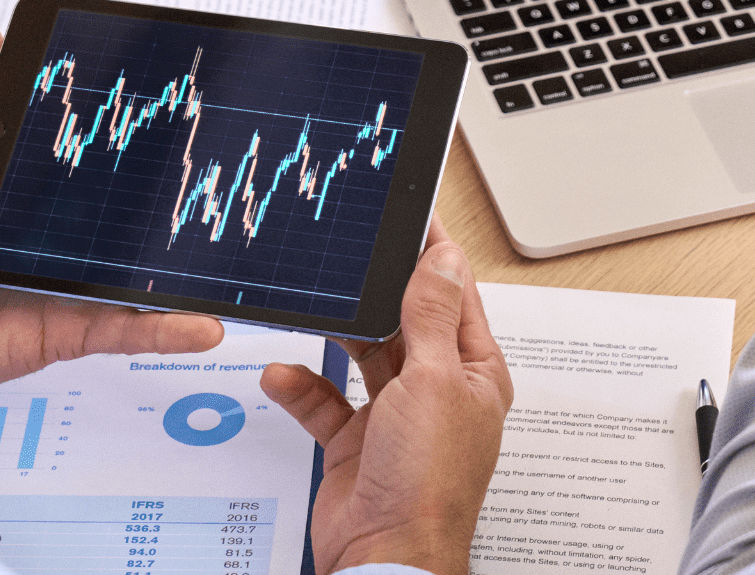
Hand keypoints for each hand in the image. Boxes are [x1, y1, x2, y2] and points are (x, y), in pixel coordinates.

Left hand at [0, 23, 224, 397]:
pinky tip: (205, 325)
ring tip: (236, 265)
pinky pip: (126, 329)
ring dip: (193, 277)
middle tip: (231, 180)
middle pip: (137, 222)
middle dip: (184, 209)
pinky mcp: (71, 327)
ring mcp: (75, 284)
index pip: (102, 163)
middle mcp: (67, 240)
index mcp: (42, 197)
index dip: (141, 142)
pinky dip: (166, 331)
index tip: (181, 109)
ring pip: (146, 279)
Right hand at [260, 221, 511, 574]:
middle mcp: (437, 390)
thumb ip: (431, 316)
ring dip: (338, 335)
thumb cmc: (428, 481)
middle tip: (353, 250)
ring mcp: (395, 417)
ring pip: (364, 355)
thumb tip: (442, 258)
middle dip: (380, 290)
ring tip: (315, 302)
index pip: (455, 294)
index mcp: (473, 372)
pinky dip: (301, 385)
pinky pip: (324, 400)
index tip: (412, 214)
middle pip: (407, 320)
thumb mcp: (432, 381)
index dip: (434, 253)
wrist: (386, 555)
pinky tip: (281, 373)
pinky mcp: (355, 443)